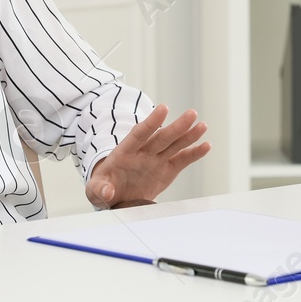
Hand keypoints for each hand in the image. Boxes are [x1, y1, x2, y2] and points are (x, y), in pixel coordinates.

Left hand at [86, 104, 209, 208]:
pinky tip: (206, 145)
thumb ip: (99, 189)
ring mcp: (156, 159)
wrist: (115, 193)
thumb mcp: (94, 189)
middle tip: (191, 114)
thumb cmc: (103, 187)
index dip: (151, 122)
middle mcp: (143, 152)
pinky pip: (182, 160)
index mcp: (124, 152)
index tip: (164, 108)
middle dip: (176, 127)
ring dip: (188, 135)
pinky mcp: (167, 170)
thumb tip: (107, 191)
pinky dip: (194, 154)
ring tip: (202, 125)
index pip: (139, 134)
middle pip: (161, 137)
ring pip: (174, 145)